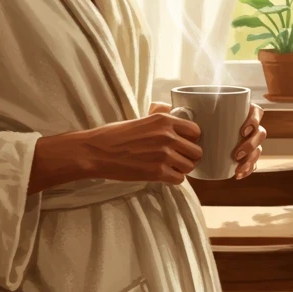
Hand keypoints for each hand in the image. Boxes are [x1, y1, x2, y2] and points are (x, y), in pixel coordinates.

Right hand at [81, 111, 202, 185]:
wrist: (96, 151)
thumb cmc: (114, 135)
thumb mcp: (140, 119)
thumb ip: (159, 118)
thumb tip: (170, 112)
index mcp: (164, 120)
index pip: (196, 131)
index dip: (191, 140)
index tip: (183, 144)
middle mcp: (167, 136)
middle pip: (196, 151)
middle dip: (189, 156)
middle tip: (178, 159)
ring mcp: (164, 155)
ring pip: (189, 166)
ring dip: (182, 168)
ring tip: (170, 167)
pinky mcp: (157, 172)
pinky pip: (179, 179)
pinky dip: (173, 179)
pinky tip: (163, 175)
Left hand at [148, 101, 265, 179]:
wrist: (183, 145)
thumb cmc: (184, 125)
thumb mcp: (178, 116)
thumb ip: (170, 110)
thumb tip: (160, 106)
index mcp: (236, 111)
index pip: (254, 111)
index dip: (253, 119)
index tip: (242, 129)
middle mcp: (244, 126)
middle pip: (259, 132)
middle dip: (251, 143)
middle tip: (235, 153)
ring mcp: (245, 142)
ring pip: (257, 149)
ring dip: (251, 157)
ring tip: (236, 164)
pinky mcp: (242, 157)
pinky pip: (252, 163)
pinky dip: (248, 169)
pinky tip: (238, 174)